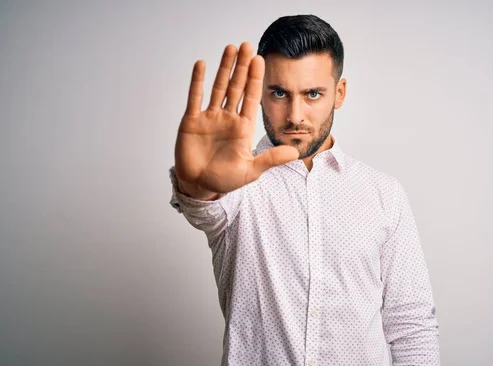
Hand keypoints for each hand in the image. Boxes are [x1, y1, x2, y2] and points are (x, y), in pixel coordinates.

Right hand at [174, 42, 298, 196]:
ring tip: (230, 48)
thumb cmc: (224, 180)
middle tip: (247, 45)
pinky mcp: (191, 121)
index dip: (255, 79)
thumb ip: (271, 159)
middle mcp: (227, 118)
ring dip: (224, 68)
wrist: (199, 186)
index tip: (260, 60)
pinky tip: (202, 64)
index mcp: (242, 127)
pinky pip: (195, 97)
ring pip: (218, 87)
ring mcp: (209, 118)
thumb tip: (295, 153)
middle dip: (242, 67)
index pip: (251, 97)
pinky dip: (197, 81)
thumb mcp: (251, 170)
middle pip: (236, 87)